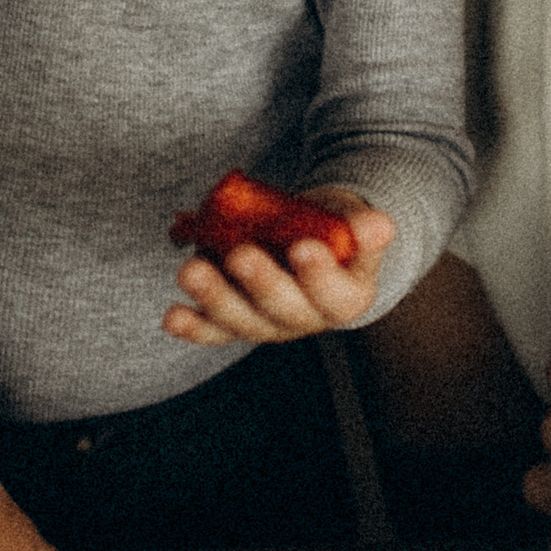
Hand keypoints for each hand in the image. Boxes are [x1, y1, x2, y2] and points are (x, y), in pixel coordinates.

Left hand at [161, 189, 394, 344]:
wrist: (314, 240)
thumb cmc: (336, 227)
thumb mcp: (357, 220)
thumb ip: (366, 226)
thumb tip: (377, 225)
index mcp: (347, 298)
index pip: (336, 294)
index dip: (319, 275)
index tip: (304, 248)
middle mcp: (308, 320)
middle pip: (284, 310)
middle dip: (260, 282)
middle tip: (241, 255)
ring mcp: (270, 325)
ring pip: (244, 321)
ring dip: (215, 298)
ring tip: (191, 271)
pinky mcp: (239, 322)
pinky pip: (216, 330)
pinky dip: (194, 326)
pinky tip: (173, 317)